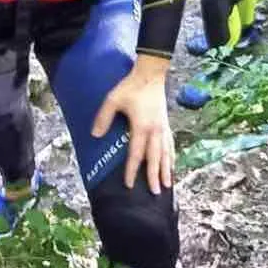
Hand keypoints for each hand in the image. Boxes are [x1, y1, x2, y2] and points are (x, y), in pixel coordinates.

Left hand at [92, 53, 173, 193]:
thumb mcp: (113, 99)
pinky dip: (171, 157)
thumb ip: (103, 117)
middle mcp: (155, 130)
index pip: (136, 154)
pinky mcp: (166, 123)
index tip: (128, 185)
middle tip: (155, 193)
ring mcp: (163, 127)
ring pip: (166, 153)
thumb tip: (95, 135)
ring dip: (166, 170)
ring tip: (167, 185)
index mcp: (141, 127)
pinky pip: (170, 144)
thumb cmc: (131, 86)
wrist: (150, 74)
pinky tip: (171, 165)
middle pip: (155, 158)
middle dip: (154, 176)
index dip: (131, 170)